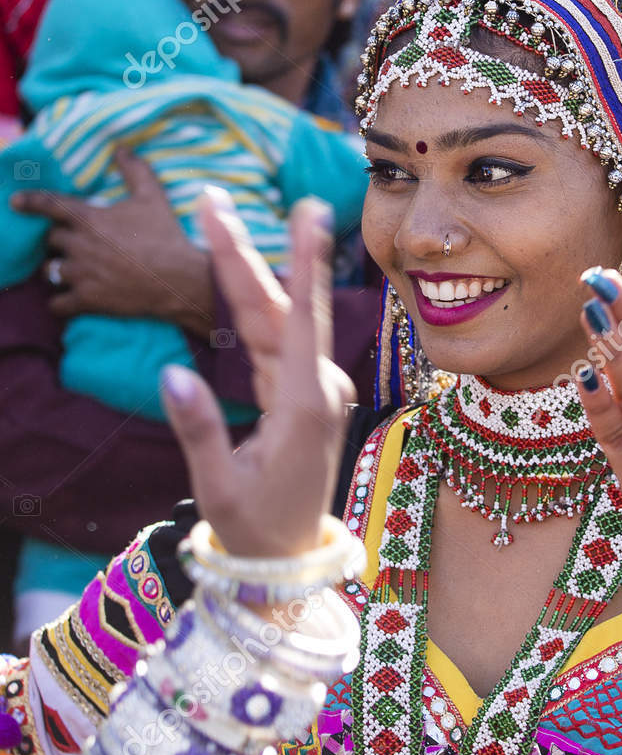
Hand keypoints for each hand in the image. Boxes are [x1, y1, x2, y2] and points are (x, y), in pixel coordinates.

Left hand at [13, 149, 213, 335]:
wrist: (178, 279)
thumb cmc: (165, 236)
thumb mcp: (153, 197)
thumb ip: (135, 171)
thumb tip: (122, 148)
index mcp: (88, 218)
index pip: (48, 205)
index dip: (29, 202)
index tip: (14, 203)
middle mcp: (78, 245)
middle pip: (51, 240)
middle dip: (59, 241)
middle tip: (73, 244)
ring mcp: (80, 274)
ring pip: (50, 271)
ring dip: (57, 269)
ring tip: (71, 271)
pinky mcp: (87, 300)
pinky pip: (58, 303)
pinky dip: (60, 302)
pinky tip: (67, 301)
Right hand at [159, 195, 354, 557]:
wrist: (288, 556)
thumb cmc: (255, 525)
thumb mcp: (218, 486)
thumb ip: (197, 431)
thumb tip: (173, 374)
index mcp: (304, 407)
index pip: (302, 322)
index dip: (302, 263)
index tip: (310, 213)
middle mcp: (316, 389)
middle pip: (275, 309)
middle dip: (242, 252)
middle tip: (212, 198)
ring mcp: (312, 389)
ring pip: (271, 319)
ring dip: (242, 270)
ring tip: (214, 216)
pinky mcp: (302, 393)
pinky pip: (272, 339)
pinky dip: (249, 305)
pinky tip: (235, 267)